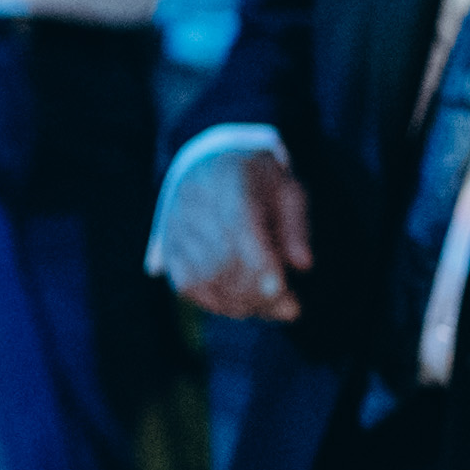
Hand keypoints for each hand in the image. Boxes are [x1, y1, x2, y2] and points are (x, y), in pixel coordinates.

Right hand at [151, 144, 311, 322]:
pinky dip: (215, 302)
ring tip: (268, 306)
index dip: (259, 263)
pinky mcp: (168, 246)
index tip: (282, 291)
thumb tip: (302, 265)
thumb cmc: (257, 179)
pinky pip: (187, 285)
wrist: (209, 161)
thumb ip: (296, 226)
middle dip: (256, 292)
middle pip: (220, 259)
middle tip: (288, 307)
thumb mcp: (287, 189)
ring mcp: (176, 227)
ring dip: (238, 301)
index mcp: (228, 181)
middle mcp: (194, 204)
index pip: (238, 226)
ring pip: (203, 277)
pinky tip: (240, 304)